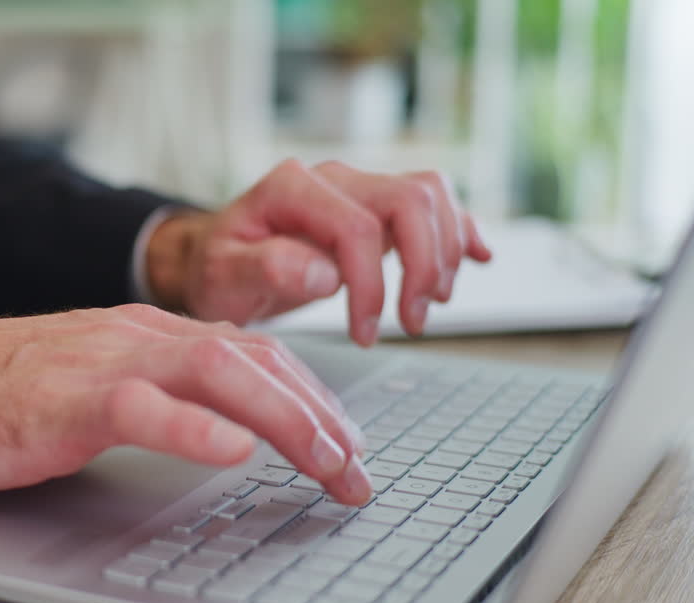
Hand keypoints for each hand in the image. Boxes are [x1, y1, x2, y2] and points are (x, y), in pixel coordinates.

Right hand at [0, 305, 371, 504]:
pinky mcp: (67, 400)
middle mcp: (138, 337)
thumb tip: (224, 426)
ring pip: (217, 371)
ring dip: (284, 419)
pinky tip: (233, 450)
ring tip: (327, 462)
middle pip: (254, 360)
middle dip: (320, 416)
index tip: (346, 441)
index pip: (254, 352)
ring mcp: (105, 363)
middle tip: (357, 470)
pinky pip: (141, 407)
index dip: (313, 396)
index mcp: (148, 333)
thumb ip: (158, 391)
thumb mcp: (97, 381)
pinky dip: (194, 427)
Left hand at [146, 160, 491, 344]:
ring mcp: (357, 188)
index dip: (371, 285)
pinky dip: (461, 229)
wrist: (215, 258)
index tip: (363, 333)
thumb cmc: (217, 268)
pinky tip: (479, 258)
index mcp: (290, 187)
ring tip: (428, 307)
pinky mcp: (375, 207)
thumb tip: (324, 273)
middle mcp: (331, 178)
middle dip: (424, 266)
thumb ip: (264, 268)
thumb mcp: (221, 276)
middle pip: (410, 199)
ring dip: (444, 252)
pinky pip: (433, 203)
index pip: (356, 227)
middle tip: (411, 323)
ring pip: (430, 194)